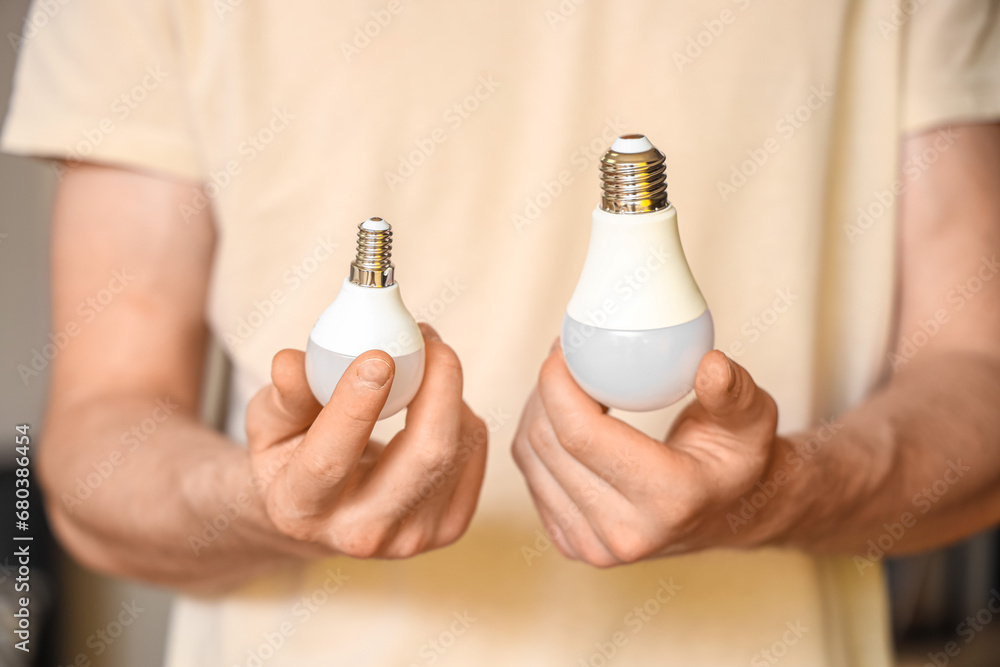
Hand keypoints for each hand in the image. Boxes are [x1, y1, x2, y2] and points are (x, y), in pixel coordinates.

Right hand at [246, 324, 487, 558]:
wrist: (327, 514)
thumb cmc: (292, 458)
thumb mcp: (268, 426)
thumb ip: (283, 397)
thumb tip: (290, 363)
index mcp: (301, 509)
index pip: (329, 461)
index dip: (356, 407)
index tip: (377, 356)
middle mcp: (361, 533)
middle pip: (425, 457)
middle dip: (437, 385)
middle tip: (425, 336)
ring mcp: (412, 537)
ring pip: (457, 447)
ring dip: (449, 389)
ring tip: (425, 358)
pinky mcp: (450, 525)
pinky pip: (473, 449)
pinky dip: (460, 411)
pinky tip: (433, 401)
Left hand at [512, 344, 781, 566]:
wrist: (723, 515)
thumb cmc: (736, 457)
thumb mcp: (751, 419)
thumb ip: (734, 392)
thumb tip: (711, 364)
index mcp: (669, 500)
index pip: (581, 436)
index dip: (556, 384)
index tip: (562, 346)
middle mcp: (625, 534)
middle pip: (549, 444)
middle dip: (545, 389)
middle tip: (562, 353)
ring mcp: (594, 546)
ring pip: (531, 458)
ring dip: (537, 410)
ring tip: (565, 380)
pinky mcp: (572, 545)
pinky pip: (531, 476)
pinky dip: (537, 437)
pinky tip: (561, 415)